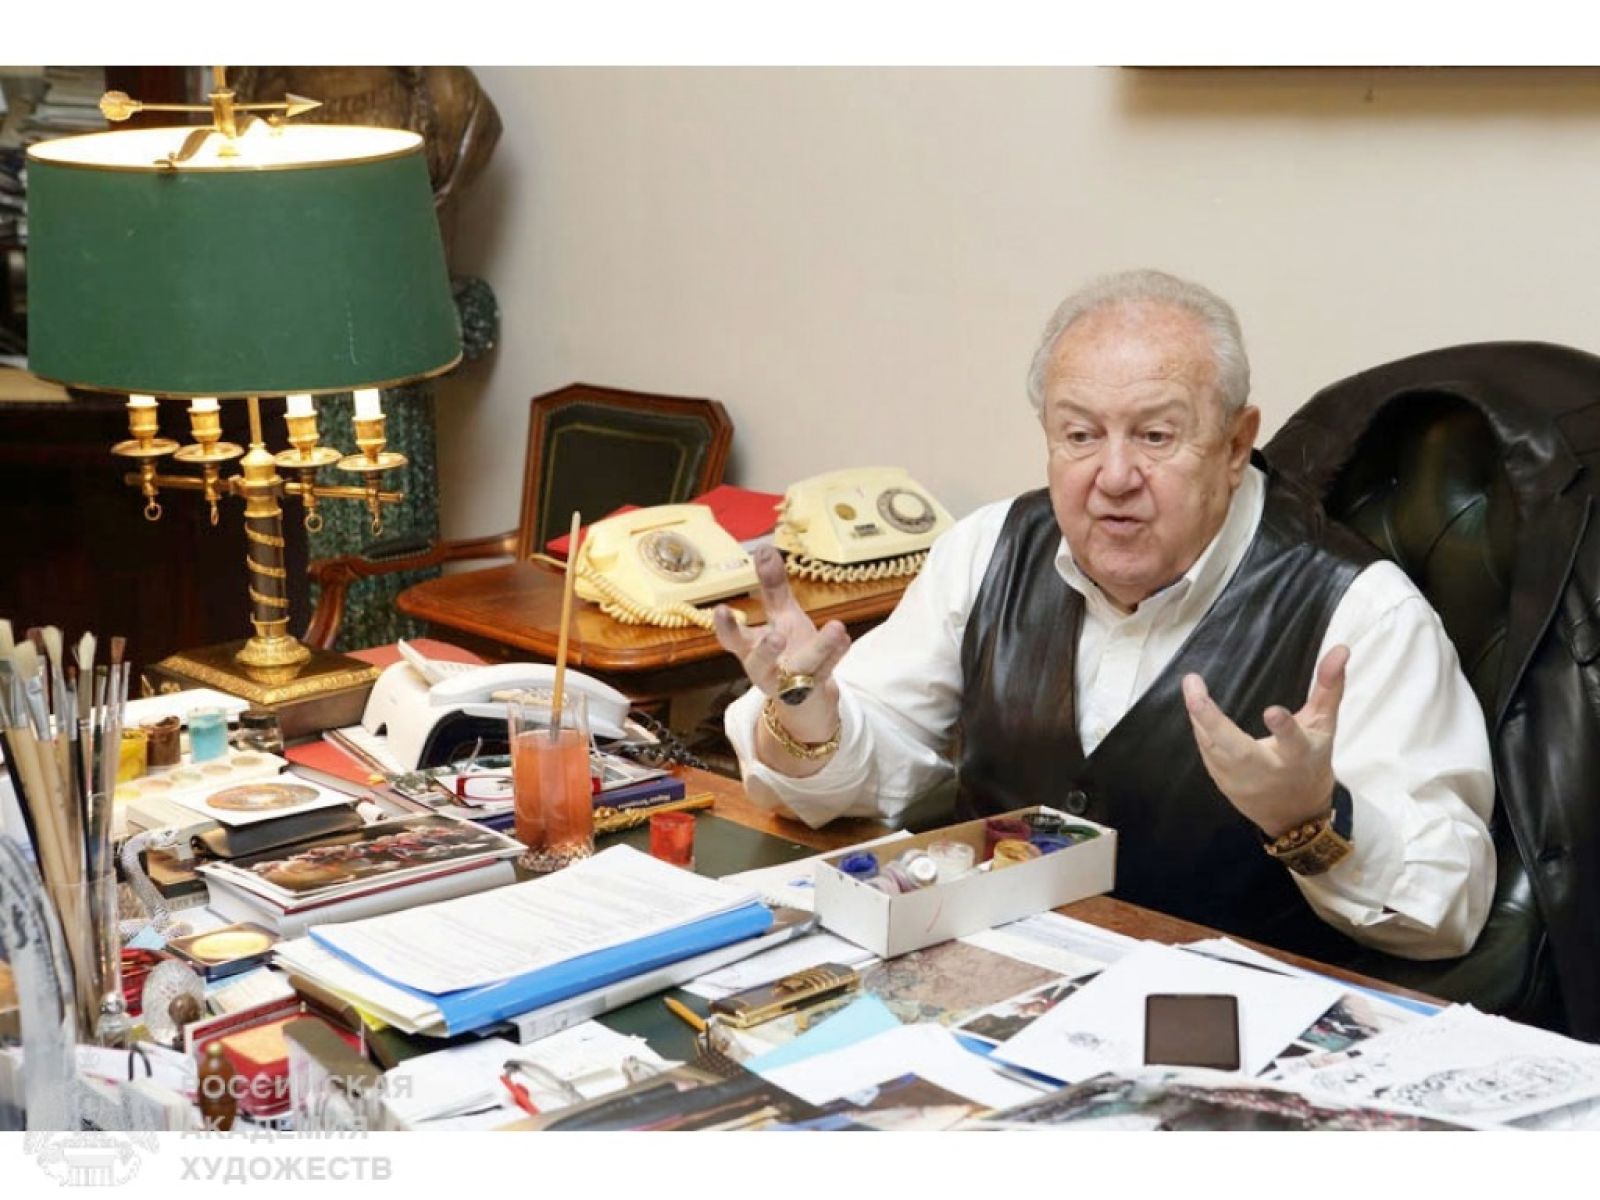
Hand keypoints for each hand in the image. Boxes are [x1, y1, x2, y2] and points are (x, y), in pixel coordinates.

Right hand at [712, 545, 850, 772]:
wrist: (807, 699)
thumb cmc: (790, 651)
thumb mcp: (781, 617)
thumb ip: (772, 586)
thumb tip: (762, 548)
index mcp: (751, 650)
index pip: (732, 640)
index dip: (725, 627)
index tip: (721, 609)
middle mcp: (766, 670)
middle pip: (761, 662)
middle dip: (766, 651)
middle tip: (775, 637)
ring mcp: (791, 683)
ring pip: (804, 668)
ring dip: (820, 648)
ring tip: (836, 627)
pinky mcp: (815, 691)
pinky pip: (828, 669)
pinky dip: (837, 652)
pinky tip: (845, 638)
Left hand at [1180, 644, 1349, 838]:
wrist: (1296, 815)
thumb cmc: (1311, 762)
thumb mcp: (1324, 727)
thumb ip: (1329, 687)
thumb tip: (1340, 648)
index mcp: (1298, 755)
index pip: (1294, 742)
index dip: (1285, 729)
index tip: (1272, 711)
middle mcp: (1267, 770)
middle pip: (1236, 749)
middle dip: (1212, 721)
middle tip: (1194, 691)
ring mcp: (1241, 781)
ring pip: (1213, 748)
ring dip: (1199, 718)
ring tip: (1192, 686)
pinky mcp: (1223, 784)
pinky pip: (1207, 753)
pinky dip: (1200, 730)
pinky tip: (1194, 707)